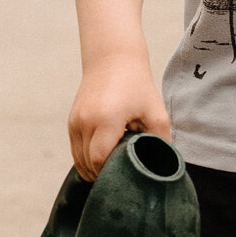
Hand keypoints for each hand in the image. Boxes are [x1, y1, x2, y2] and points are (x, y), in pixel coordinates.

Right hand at [69, 53, 167, 179]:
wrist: (112, 59)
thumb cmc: (137, 85)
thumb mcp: (156, 112)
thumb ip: (162, 140)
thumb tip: (164, 165)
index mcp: (106, 119)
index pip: (100, 160)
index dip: (111, 174)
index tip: (127, 177)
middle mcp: (85, 121)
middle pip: (88, 164)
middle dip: (104, 174)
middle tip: (124, 175)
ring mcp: (75, 121)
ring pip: (79, 160)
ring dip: (94, 169)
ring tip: (114, 168)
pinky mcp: (71, 121)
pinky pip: (75, 150)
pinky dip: (87, 159)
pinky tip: (103, 159)